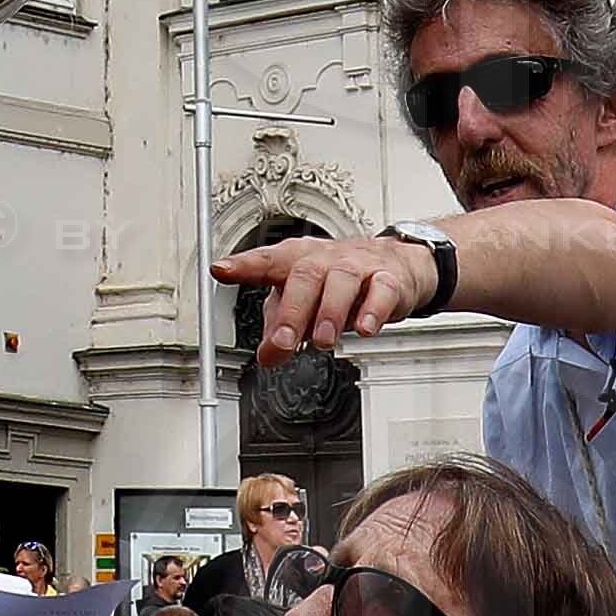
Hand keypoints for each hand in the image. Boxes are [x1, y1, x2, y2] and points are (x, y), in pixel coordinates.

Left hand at [214, 230, 443, 361]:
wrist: (394, 263)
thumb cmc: (337, 279)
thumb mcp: (304, 301)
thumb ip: (279, 327)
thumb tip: (266, 356)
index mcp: (296, 260)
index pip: (266, 260)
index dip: (243, 265)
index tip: (221, 269)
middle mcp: (324, 259)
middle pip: (304, 275)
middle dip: (292, 311)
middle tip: (282, 342)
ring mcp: (357, 267)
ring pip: (341, 281)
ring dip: (330, 313)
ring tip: (322, 341)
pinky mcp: (388, 279)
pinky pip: (381, 290)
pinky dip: (373, 310)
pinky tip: (365, 329)